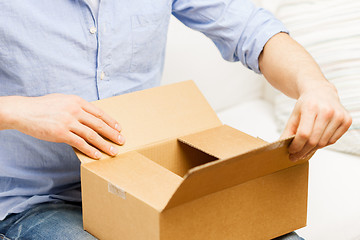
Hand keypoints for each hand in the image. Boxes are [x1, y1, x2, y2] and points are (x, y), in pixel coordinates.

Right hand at [4, 94, 124, 158]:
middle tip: (122, 141)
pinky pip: (79, 143)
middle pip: (99, 124)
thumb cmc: (43, 106)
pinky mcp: (61, 133)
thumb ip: (77, 107)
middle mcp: (75, 110)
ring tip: (113, 151)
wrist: (24, 111)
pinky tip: (97, 155)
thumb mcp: (63, 100)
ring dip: (104, 144)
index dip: (111, 121)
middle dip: (112, 134)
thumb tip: (90, 116)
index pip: (99, 113)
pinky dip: (90, 150)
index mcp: (77, 101)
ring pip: (92, 135)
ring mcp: (68, 122)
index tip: (119, 128)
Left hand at [281, 83, 351, 160]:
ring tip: (304, 150)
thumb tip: (280, 146)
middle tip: (295, 156)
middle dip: (303, 151)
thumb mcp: (294, 115)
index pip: (304, 134)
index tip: (291, 151)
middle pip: (314, 140)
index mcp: (311, 107)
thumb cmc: (307, 104)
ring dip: (312, 149)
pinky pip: (333, 141)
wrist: (321, 92)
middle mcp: (327, 111)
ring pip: (324, 143)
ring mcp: (339, 116)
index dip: (296, 146)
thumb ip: (287, 131)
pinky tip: (316, 141)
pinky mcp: (347, 121)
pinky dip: (323, 144)